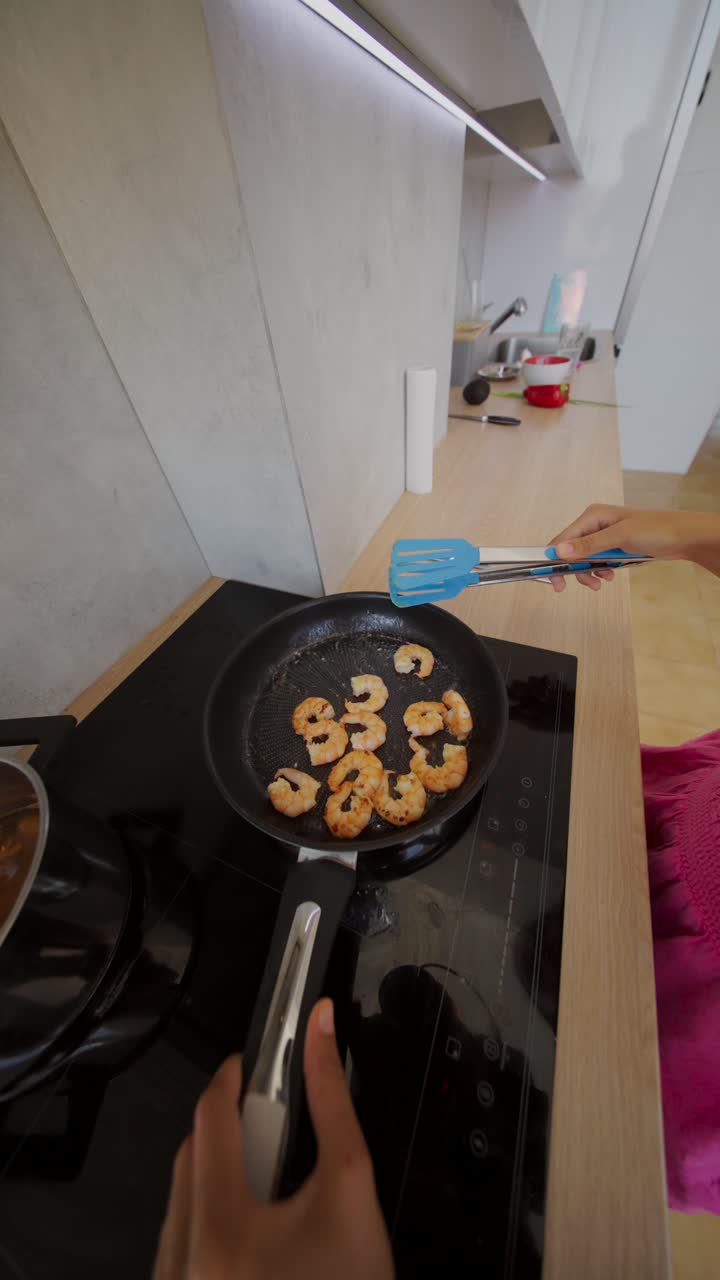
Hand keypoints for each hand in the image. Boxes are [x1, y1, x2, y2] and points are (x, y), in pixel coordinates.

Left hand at [154, 999, 393, 1279]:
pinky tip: (254, 1228)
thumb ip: (332, 1102)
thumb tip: (319, 1028)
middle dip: (227, 1127)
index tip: (252, 1063)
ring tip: (269, 1179)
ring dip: (216, 1174)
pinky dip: (209, 1217)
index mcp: (220, 1228)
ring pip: (181, 1203)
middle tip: (270, 1119)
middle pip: (190, 1158)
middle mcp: (184, 1263)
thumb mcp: (350, 1189)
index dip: (231, 1079)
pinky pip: (181, 1243)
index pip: (209, 1120)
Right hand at [548, 504, 719, 590]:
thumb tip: (560, 550)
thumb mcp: (620, 537)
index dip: (554, 558)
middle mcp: (595, 524)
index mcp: (592, 516)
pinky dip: (600, 572)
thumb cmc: (655, 530)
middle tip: (565, 588)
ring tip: (600, 583)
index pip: (562, 539)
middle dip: (572, 569)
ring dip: (588, 573)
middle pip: (570, 551)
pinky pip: (597, 562)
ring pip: (583, 559)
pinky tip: (609, 576)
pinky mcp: (614, 547)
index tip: (553, 578)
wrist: (682, 537)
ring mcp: (605, 536)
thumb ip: (590, 545)